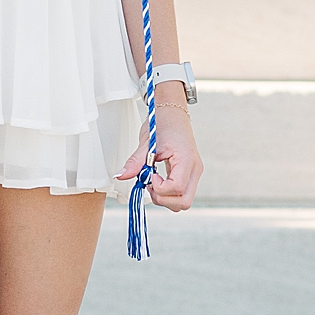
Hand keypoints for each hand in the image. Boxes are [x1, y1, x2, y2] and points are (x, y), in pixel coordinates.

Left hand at [117, 91, 201, 212]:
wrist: (172, 113)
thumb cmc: (163, 123)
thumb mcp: (147, 143)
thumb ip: (134, 162)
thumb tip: (120, 176)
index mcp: (187, 160)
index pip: (176, 188)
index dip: (159, 187)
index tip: (148, 175)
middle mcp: (194, 169)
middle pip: (184, 201)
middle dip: (163, 199)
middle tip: (150, 185)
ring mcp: (193, 173)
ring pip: (183, 201)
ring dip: (165, 198)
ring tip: (152, 182)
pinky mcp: (189, 174)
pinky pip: (181, 193)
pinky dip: (167, 193)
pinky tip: (157, 180)